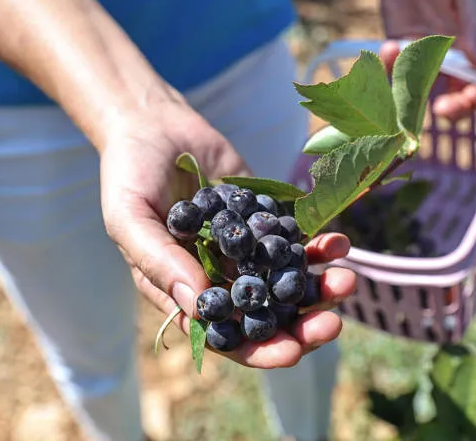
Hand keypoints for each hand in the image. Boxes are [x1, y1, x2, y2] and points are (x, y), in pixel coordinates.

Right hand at [99, 96, 356, 367]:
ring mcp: (247, 250)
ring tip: (346, 280)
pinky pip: (296, 240)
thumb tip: (200, 308)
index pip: (227, 336)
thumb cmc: (129, 175)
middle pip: (268, 316)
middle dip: (303, 325)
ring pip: (289, 281)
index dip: (259, 350)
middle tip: (332, 324)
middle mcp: (221, 278)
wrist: (153, 125)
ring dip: (320, 288)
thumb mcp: (130, 218)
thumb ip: (159, 262)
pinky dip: (319, 246)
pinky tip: (339, 243)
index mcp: (185, 291)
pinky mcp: (265, 221)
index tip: (292, 352)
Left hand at [376, 0, 475, 119]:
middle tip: (443, 107)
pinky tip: (389, 47)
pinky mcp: (400, 58)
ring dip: (415, 92)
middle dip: (455, 108)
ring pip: (427, 95)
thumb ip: (475, 23)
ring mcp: (428, 61)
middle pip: (462, 99)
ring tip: (404, 68)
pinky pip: (396, 75)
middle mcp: (458, 60)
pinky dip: (391, 67)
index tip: (473, 96)